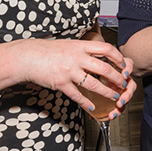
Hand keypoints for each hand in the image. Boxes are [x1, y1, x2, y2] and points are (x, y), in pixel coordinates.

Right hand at [11, 38, 135, 118]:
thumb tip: (98, 53)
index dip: (118, 57)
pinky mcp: (61, 83)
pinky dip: (86, 102)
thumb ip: (83, 49)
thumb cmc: (48, 50)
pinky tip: (92, 106)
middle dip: (117, 78)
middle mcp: (77, 58)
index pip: (106, 49)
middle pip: (104, 68)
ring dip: (107, 92)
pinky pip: (77, 95)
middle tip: (123, 83)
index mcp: (80, 46)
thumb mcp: (69, 44)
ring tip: (114, 96)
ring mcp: (69, 71)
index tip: (123, 63)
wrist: (28, 57)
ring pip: (94, 84)